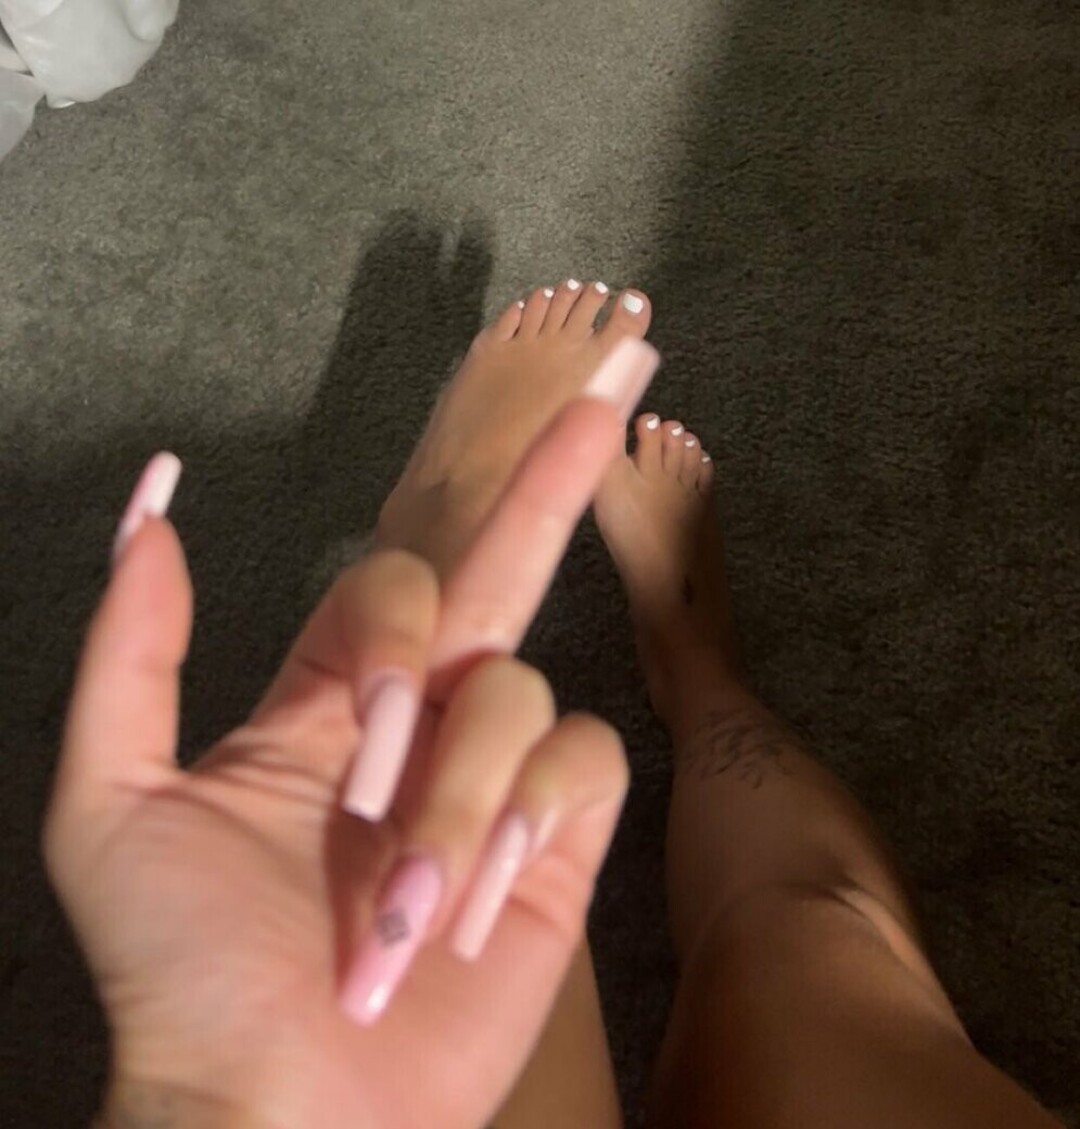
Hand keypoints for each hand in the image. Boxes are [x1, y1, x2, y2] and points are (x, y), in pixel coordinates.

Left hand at [44, 341, 659, 1128]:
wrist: (273, 1109)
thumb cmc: (186, 969)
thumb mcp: (115, 801)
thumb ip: (134, 646)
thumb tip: (152, 502)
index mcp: (337, 697)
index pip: (402, 575)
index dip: (402, 615)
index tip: (373, 715)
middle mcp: (427, 718)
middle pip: (506, 566)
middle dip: (552, 478)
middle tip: (613, 384)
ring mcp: (498, 774)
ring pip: (523, 696)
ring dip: (458, 800)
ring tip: (402, 909)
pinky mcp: (560, 841)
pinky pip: (583, 763)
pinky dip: (526, 819)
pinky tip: (481, 897)